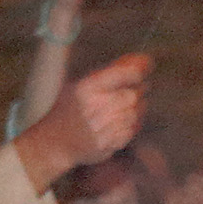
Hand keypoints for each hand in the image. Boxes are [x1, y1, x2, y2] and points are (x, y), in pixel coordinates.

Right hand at [17, 54, 149, 186]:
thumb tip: (137, 60)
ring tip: (128, 105)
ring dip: (136, 108)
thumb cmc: (68, 109)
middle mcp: (96, 106)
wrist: (55, 142)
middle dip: (138, 91)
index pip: (124, 74)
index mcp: (87, 87)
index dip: (139, 68)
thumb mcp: (79, 85)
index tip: (147, 64)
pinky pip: (131, 130)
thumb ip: (107, 73)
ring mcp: (103, 127)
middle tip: (139, 88)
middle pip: (132, 95)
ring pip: (134, 113)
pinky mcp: (109, 143)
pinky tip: (123, 121)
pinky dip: (132, 124)